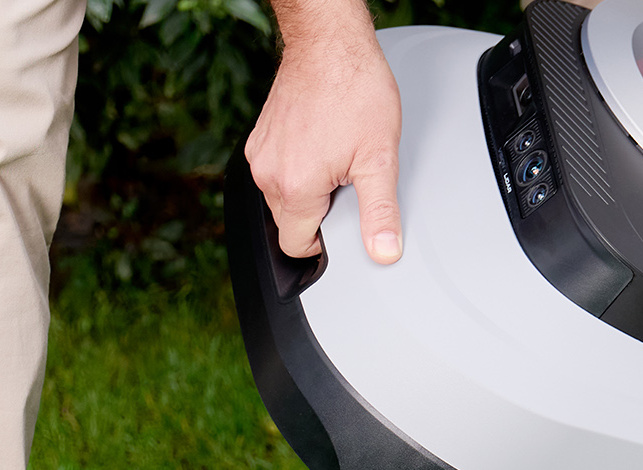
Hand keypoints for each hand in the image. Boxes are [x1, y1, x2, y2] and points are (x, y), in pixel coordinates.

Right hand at [246, 1, 402, 263]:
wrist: (331, 45)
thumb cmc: (355, 90)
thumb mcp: (380, 158)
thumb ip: (380, 211)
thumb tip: (384, 251)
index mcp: (294, 187)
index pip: (296, 246)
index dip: (325, 243)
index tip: (345, 222)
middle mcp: (267, 173)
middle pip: (288, 222)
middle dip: (318, 213)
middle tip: (347, 181)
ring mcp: (259, 153)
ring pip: (281, 197)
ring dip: (308, 190)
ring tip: (336, 159)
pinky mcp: (259, 138)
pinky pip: (275, 171)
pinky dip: (297, 168)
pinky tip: (322, 144)